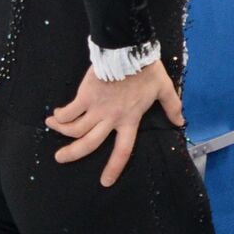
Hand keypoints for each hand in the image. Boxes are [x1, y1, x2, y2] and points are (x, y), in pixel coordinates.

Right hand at [44, 60, 182, 186]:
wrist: (129, 52)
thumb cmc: (147, 70)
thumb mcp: (164, 88)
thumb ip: (172, 106)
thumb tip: (180, 122)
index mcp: (130, 119)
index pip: (123, 150)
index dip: (114, 167)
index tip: (105, 182)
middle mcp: (111, 119)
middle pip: (89, 144)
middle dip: (72, 154)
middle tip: (60, 158)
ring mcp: (96, 108)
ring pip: (75, 129)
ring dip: (61, 131)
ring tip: (53, 128)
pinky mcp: (85, 96)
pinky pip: (69, 111)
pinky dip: (60, 115)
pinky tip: (55, 114)